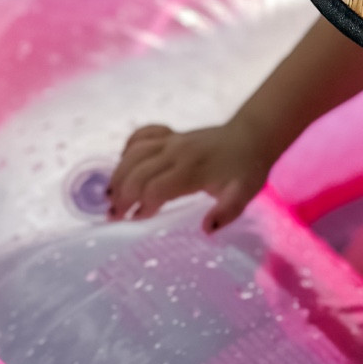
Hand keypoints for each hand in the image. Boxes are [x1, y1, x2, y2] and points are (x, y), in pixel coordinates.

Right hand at [106, 120, 269, 231]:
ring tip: (111, 196)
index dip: (143, 206)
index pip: (155, 188)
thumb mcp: (244, 194)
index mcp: (193, 169)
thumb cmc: (247, 169)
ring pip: (133, 153)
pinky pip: (141, 135)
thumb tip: (206, 229)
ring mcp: (171, 140)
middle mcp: (177, 152)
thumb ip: (227, 212)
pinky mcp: (170, 133)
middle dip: (122, 195)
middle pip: (137, 172)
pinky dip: (128, 148)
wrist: (252, 136)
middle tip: (114, 216)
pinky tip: (123, 163)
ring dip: (118, 174)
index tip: (136, 221)